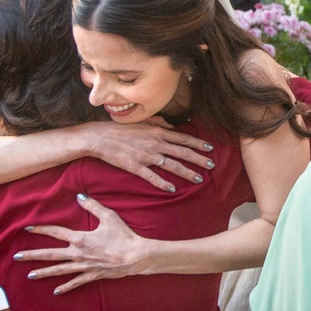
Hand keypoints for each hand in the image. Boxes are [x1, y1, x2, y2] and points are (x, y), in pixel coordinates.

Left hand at [16, 195, 151, 294]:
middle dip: (32, 255)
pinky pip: (76, 282)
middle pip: (50, 254)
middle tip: (16, 257)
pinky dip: (66, 287)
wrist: (135, 256)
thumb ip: (93, 206)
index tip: (27, 227)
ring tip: (29, 275)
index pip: (56, 232)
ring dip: (43, 273)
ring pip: (59, 270)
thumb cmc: (123, 235)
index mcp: (80, 238)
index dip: (41, 228)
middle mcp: (78, 253)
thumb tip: (79, 196)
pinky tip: (56, 291)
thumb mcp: (109, 217)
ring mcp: (83, 266)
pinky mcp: (92, 275)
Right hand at [81, 120, 214, 191]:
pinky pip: (152, 176)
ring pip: (171, 165)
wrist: (99, 137)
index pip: (183, 138)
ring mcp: (146, 155)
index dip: (198, 143)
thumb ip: (159, 122)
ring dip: (187, 172)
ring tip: (199, 178)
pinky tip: (173, 189)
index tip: (210, 148)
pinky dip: (163, 183)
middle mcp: (155, 143)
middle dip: (199, 159)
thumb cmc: (120, 129)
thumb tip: (173, 126)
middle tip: (212, 165)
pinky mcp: (135, 166)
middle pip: (182, 152)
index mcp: (157, 131)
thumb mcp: (141, 121)